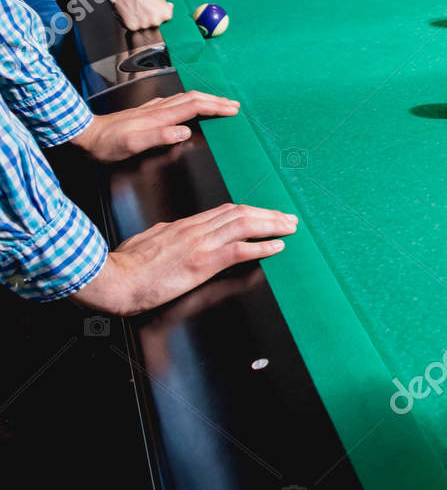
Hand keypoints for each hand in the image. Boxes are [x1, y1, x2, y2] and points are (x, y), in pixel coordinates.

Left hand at [72, 90, 239, 162]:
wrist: (84, 135)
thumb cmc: (106, 144)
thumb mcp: (132, 145)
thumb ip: (159, 137)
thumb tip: (184, 131)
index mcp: (159, 117)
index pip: (195, 107)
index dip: (215, 107)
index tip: (232, 110)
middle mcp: (157, 109)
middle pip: (193, 98)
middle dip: (216, 101)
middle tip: (233, 106)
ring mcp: (151, 109)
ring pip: (185, 98)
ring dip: (205, 99)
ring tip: (218, 104)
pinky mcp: (145, 112)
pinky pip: (174, 102)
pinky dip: (190, 101)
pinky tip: (188, 105)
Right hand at [73, 202, 297, 315]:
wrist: (115, 279)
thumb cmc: (126, 264)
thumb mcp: (149, 239)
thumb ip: (168, 233)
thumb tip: (176, 230)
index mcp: (184, 225)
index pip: (226, 211)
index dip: (251, 210)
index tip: (267, 213)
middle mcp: (196, 230)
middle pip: (241, 213)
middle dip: (269, 214)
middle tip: (289, 218)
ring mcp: (201, 244)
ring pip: (245, 225)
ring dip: (272, 225)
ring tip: (290, 228)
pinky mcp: (202, 262)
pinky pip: (239, 250)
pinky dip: (262, 246)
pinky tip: (277, 246)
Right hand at [104, 0, 173, 31]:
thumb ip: (163, 5)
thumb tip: (169, 7)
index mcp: (166, 13)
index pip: (166, 18)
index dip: (160, 12)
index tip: (155, 8)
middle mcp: (156, 21)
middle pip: (156, 23)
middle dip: (151, 17)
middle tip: (144, 7)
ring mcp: (144, 25)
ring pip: (145, 25)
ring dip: (142, 20)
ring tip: (137, 8)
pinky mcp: (133, 27)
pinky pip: (135, 26)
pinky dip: (133, 21)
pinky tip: (131, 12)